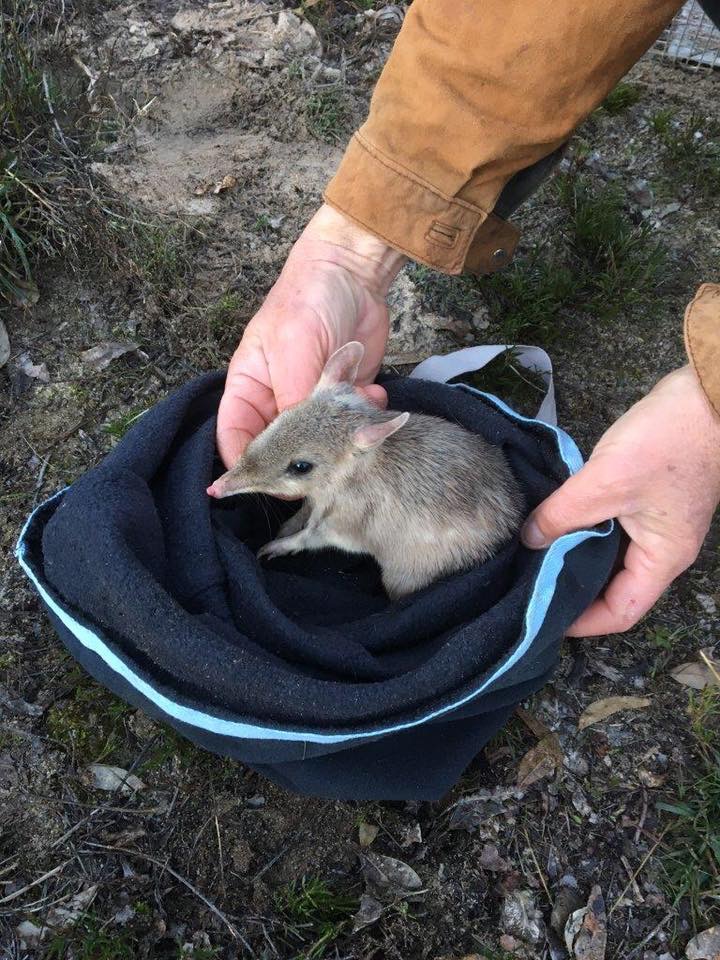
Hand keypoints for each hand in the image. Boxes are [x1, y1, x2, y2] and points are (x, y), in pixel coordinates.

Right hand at [216, 204, 406, 466]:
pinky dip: (365, 418)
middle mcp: (277, 400)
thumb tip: (298, 449)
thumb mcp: (294, 352)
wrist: (354, 273)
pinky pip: (352, 425)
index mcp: (249, 388)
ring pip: (321, 443)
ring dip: (341, 437)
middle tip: (329, 463)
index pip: (235, 439)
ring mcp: (312, 401)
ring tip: (358, 417)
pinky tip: (372, 394)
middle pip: (280, 450)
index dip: (245, 466)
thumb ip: (293, 401)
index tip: (262, 485)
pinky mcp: (344, 399)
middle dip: (305, 458)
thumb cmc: (308, 301)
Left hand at [521, 365, 719, 635]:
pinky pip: (612, 530)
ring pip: (610, 558)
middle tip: (528, 586)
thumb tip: (529, 540)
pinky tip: (554, 522)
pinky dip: (583, 531)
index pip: (620, 612)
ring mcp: (657, 525)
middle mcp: (662, 550)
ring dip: (575, 557)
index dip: (581, 622)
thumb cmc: (669, 440)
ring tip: (534, 558)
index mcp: (662, 559)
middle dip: (573, 590)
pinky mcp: (649, 501)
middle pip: (613, 589)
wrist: (708, 394)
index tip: (540, 616)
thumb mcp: (604, 481)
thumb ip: (562, 514)